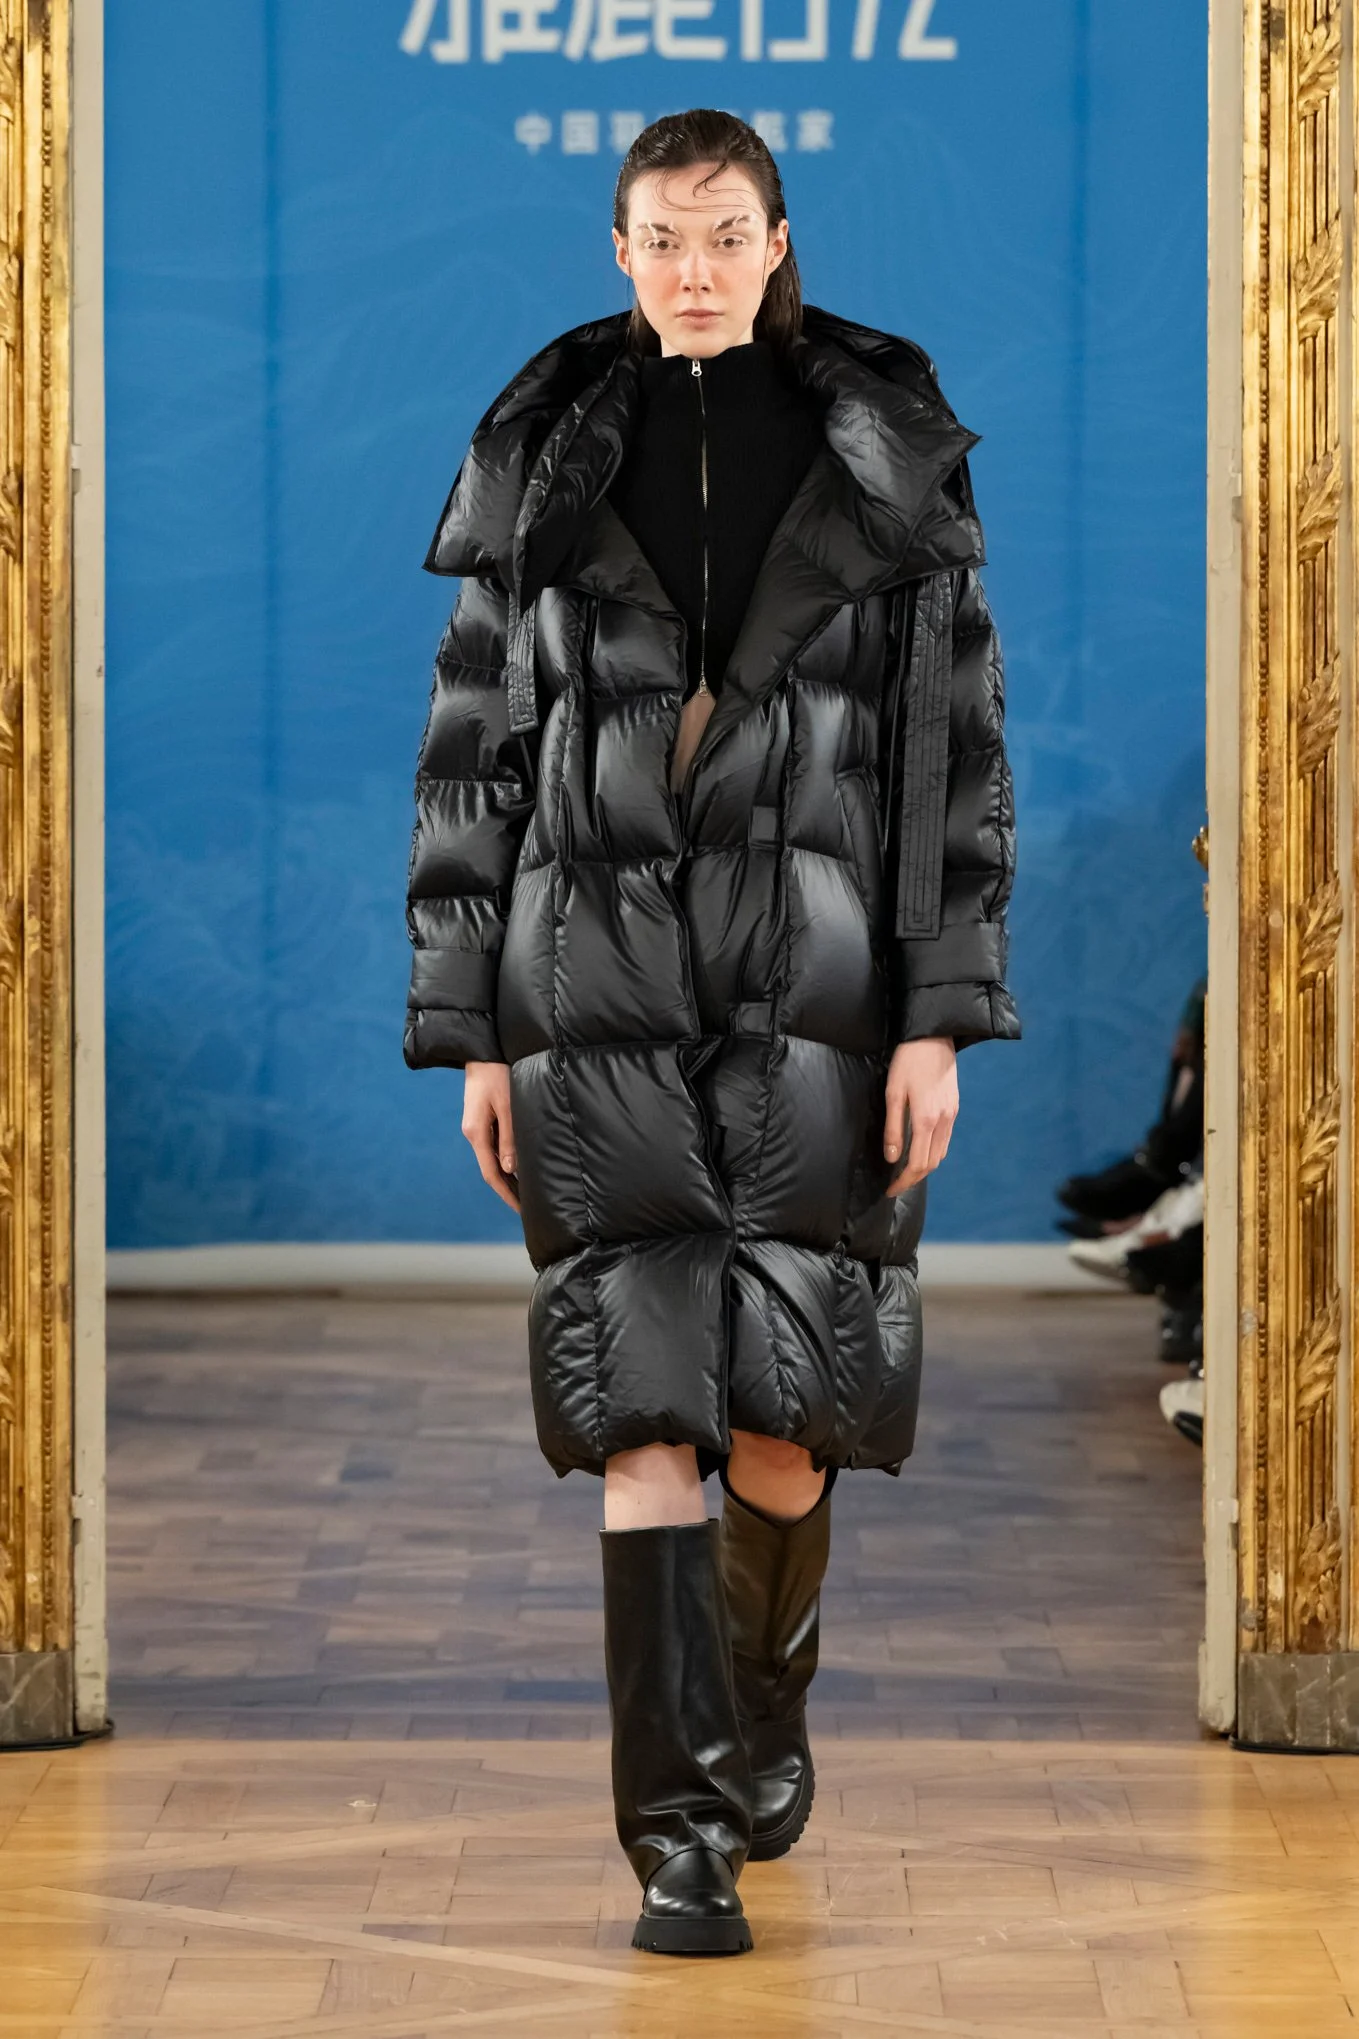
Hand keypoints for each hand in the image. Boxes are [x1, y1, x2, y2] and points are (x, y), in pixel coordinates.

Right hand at [462, 1060, 520, 1212]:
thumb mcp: (507, 1106)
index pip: (491, 1174)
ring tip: (526, 1190)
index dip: (506, 1194)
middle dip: (508, 1189)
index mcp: (476, 1133)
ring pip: (492, 1158)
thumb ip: (509, 1138)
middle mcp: (473, 1133)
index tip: (521, 1209)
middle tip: (527, 1206)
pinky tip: (518, 1165)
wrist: (481, 1051)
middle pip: (491, 1169)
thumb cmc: (497, 1073)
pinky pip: (493, 1146)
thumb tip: (511, 1169)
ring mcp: (476, 1127)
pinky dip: (506, 1159)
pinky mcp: (481, 1119)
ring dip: (508, 1175)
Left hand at [884, 1037, 957, 1194]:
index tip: (890, 1190)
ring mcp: (952, 1115)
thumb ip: (893, 1128)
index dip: (903, 1181)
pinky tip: (920, 1151)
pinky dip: (933, 1153)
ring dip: (924, 1167)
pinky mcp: (955, 1107)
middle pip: (931, 1164)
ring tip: (905, 1172)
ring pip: (941, 1154)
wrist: (934, 1037)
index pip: (917, 1163)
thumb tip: (892, 1158)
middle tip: (895, 1186)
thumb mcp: (893, 1093)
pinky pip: (946, 1140)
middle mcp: (943, 1121)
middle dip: (913, 1179)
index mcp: (926, 1119)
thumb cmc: (908, 1062)